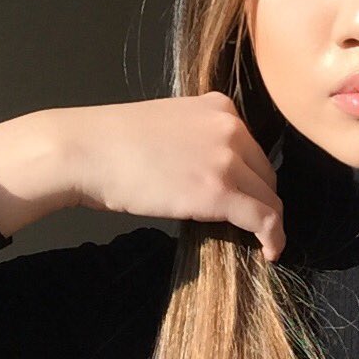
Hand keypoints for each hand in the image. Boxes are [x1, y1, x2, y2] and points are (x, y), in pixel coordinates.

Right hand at [64, 92, 286, 260]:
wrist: (83, 151)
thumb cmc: (112, 144)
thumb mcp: (170, 126)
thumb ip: (200, 141)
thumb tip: (213, 174)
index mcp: (219, 107)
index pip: (251, 148)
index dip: (251, 178)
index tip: (247, 198)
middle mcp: (231, 127)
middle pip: (265, 172)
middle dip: (259, 199)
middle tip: (249, 224)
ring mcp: (228, 158)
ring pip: (268, 197)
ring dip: (268, 222)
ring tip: (264, 242)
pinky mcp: (220, 191)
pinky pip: (265, 219)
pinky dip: (274, 238)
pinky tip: (270, 252)